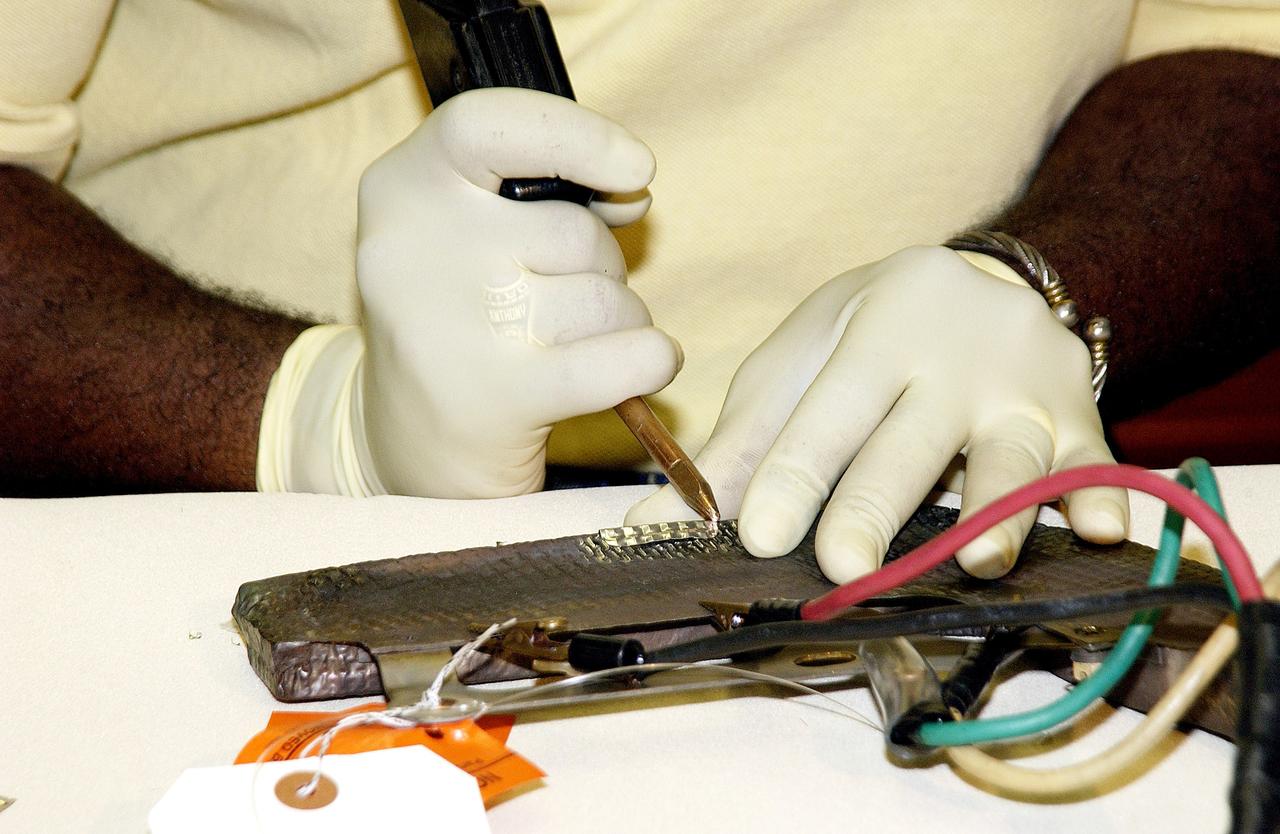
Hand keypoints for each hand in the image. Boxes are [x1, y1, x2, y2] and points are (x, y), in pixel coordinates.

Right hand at [260, 88, 679, 498]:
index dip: (577, 136)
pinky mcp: (495, 400)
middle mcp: (413, 250)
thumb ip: (542, 191)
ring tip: (573, 346)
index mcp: (401, 188)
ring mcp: (451, 327)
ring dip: (620, 323)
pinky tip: (645, 366)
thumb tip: (631, 188)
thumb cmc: (459, 318)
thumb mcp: (469, 232)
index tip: (635, 168)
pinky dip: (650, 360)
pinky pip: (619, 359)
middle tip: (561, 301)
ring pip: (603, 299)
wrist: (402, 445)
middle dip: (601, 267)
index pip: (490, 124)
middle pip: (575, 231)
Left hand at [626, 245, 1127, 581]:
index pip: (829, 409)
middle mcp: (956, 352)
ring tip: (979, 558)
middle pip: (912, 442)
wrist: (980, 281)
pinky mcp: (1081, 413)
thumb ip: (747, 434)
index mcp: (877, 326)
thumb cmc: (871, 333)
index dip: (793, 473)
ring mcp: (1026, 384)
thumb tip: (675, 514)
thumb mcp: (801, 360)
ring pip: (1012, 458)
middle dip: (877, 506)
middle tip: (844, 566)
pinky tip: (1101, 527)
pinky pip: (1093, 461)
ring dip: (998, 512)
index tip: (758, 533)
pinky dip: (1101, 495)